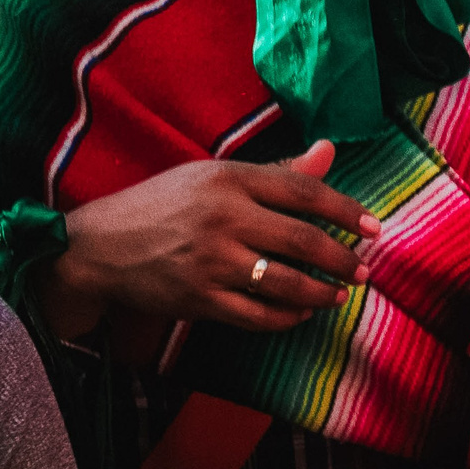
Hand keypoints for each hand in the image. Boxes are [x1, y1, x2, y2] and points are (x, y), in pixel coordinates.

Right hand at [33, 142, 378, 337]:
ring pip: (285, 283)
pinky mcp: (198, 299)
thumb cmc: (162, 204)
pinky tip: (300, 313)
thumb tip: (330, 150)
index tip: (373, 228)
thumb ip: (276, 171)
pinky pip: (257, 315)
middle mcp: (223, 218)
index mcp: (230, 179)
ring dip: (321, 293)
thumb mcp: (213, 175)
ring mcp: (211, 262)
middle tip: (363, 269)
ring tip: (339, 295)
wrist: (96, 247)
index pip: (305, 192)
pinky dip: (286, 318)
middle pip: (303, 241)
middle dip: (343, 259)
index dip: (346, 210)